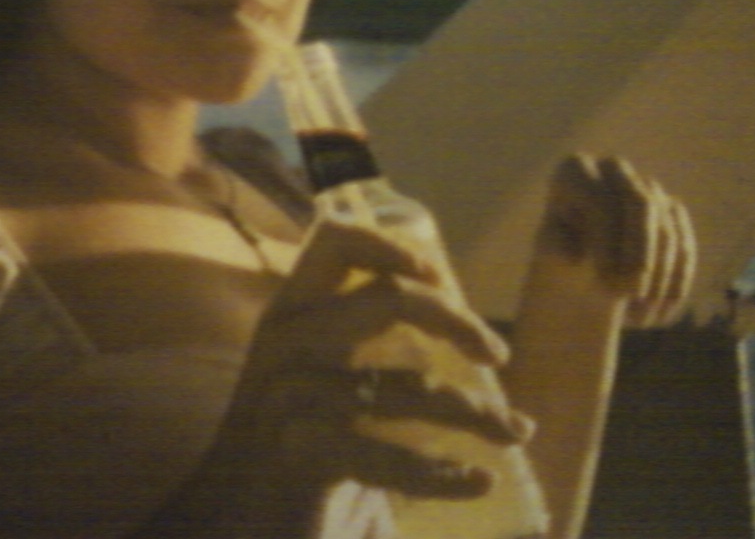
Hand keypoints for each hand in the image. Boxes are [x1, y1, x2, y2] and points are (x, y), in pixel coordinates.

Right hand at [201, 221, 533, 535]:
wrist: (240, 521)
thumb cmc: (300, 446)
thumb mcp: (325, 379)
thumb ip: (370, 342)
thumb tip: (469, 326)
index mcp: (292, 314)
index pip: (333, 243)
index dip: (389, 247)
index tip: (436, 276)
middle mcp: (285, 343)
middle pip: (387, 301)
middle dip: (456, 321)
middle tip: (496, 355)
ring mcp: (287, 398)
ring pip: (407, 388)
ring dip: (473, 412)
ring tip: (513, 433)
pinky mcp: (298, 456)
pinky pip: (390, 457)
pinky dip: (444, 474)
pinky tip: (477, 481)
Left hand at [539, 154, 696, 326]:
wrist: (579, 262)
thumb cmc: (559, 252)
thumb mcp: (549, 251)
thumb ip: (558, 248)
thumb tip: (576, 256)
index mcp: (575, 170)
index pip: (602, 202)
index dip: (605, 245)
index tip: (600, 284)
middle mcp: (614, 169)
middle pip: (642, 204)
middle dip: (639, 255)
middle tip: (629, 297)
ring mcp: (647, 187)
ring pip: (666, 229)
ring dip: (656, 278)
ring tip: (637, 317)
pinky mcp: (673, 212)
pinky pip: (684, 247)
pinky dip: (674, 283)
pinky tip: (659, 315)